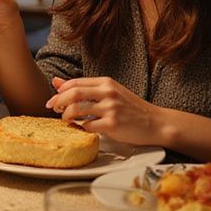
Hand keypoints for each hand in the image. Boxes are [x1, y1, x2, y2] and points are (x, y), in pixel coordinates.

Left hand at [46, 75, 162, 144]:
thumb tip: (56, 82)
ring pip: (77, 110)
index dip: (60, 91)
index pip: (75, 82)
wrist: (157, 123)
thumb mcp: (110, 92)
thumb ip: (85, 88)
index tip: (53, 100)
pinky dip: (81, 128)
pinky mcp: (113, 124)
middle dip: (58, 102)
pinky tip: (83, 128)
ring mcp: (111, 109)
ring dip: (67, 116)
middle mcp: (108, 93)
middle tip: (53, 109)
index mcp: (106, 82)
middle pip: (73, 93)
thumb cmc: (131, 108)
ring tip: (67, 120)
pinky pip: (88, 126)